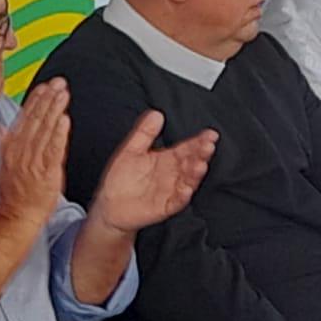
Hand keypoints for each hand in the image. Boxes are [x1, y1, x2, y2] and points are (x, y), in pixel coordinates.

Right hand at [0, 78, 70, 229]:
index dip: (35, 101)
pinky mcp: (46, 171)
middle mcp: (22, 152)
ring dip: (54, 110)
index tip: (44, 86)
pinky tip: (65, 119)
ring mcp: (34, 161)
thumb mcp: (3, 166)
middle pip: (35, 121)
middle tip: (58, 82)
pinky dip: (59, 133)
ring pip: (45, 130)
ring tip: (63, 94)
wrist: (16, 218)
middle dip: (47, 99)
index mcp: (13, 150)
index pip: (24, 120)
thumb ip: (3, 144)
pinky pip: (53, 149)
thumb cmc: (14, 195)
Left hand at [91, 111, 217, 234]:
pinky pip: (176, 201)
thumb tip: (156, 113)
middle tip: (208, 146)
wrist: (109, 206)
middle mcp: (173, 173)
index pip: (187, 147)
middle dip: (201, 154)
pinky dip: (182, 196)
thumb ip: (145, 132)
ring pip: (188, 180)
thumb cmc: (121, 178)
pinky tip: (186, 189)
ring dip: (195, 174)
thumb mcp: (131, 150)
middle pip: (191, 162)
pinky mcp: (165, 206)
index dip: (199, 141)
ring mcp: (171, 190)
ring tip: (200, 165)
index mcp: (168, 158)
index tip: (210, 134)